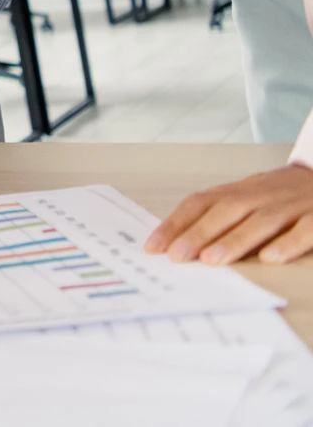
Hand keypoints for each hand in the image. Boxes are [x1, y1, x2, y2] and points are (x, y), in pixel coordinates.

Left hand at [145, 165, 312, 264]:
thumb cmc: (284, 194)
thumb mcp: (251, 197)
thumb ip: (222, 215)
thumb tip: (180, 242)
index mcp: (241, 190)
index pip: (202, 202)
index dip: (176, 223)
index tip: (153, 246)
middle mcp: (263, 194)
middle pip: (227, 210)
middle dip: (199, 233)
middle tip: (177, 256)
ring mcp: (292, 205)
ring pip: (261, 220)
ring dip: (235, 240)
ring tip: (212, 260)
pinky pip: (305, 229)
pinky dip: (287, 243)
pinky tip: (270, 258)